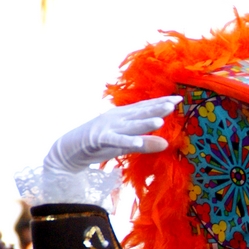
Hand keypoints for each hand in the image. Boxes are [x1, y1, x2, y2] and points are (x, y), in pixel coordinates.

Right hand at [43, 95, 182, 173]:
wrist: (70, 149)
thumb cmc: (99, 145)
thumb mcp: (125, 145)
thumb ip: (144, 144)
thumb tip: (166, 144)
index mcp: (124, 116)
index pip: (145, 108)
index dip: (161, 103)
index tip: (179, 99)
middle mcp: (117, 118)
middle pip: (140, 112)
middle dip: (157, 107)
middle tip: (174, 103)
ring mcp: (108, 127)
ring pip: (130, 125)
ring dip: (144, 122)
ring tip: (160, 121)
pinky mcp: (99, 139)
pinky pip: (115, 140)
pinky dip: (126, 140)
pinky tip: (138, 140)